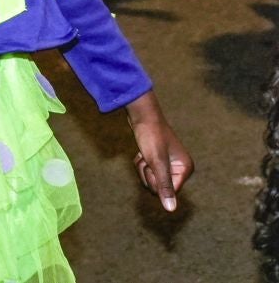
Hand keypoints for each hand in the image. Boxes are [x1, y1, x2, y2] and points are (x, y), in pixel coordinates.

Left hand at [126, 92, 191, 211]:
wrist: (141, 116)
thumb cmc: (151, 136)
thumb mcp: (157, 163)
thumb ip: (164, 186)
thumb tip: (171, 209)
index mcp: (185, 169)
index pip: (168, 192)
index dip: (156, 181)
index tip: (152, 166)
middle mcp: (180, 168)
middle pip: (158, 187)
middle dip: (147, 174)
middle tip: (147, 158)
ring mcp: (168, 164)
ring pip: (150, 179)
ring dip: (142, 168)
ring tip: (144, 153)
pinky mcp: (157, 160)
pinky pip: (145, 170)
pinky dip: (140, 163)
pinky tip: (141, 152)